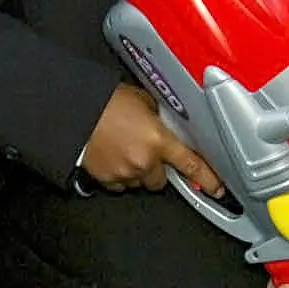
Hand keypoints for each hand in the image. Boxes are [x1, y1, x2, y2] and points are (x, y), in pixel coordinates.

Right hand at [81, 84, 223, 195]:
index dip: (207, 178)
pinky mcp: (107, 179)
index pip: (191, 164)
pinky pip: (120, 185)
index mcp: (158, 140)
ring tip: (123, 150)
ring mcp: (125, 173)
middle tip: (145, 151)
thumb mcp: (140, 99)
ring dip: (137, 171)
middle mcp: (144, 161)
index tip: (216, 187)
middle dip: (156, 168)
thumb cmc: (103, 101)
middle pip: (161, 180)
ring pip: (140, 182)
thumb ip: (156, 115)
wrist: (72, 111)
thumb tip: (162, 120)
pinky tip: (111, 157)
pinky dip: (119, 175)